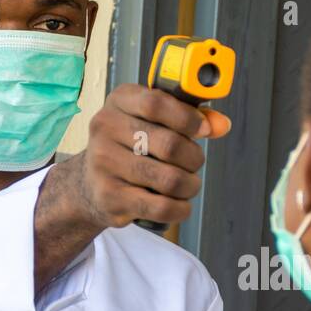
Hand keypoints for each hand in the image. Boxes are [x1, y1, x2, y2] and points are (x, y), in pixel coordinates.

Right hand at [75, 83, 230, 228]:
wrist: (89, 183)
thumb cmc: (130, 147)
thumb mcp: (154, 121)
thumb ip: (190, 118)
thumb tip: (222, 124)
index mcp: (119, 101)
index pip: (156, 103)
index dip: (189, 118)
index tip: (204, 129)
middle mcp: (105, 129)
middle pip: (170, 145)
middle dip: (194, 158)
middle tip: (194, 163)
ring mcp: (104, 164)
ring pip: (170, 180)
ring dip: (190, 185)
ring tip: (187, 185)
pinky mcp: (110, 197)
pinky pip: (162, 207)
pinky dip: (180, 208)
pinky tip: (178, 203)